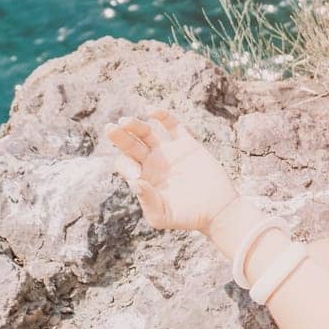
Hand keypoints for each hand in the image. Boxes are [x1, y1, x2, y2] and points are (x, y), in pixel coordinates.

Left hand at [104, 110, 239, 232]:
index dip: (125, 165)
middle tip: (110, 128)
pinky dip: (162, 116)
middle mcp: (152, 163)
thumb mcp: (162, 216)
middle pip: (130, 144)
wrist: (218, 210)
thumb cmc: (188, 217)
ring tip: (126, 121)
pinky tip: (152, 111)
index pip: (124, 163)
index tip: (138, 175)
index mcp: (143, 178)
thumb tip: (134, 181)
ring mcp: (169, 152)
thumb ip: (147, 201)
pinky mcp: (187, 145)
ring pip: (146, 132)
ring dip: (135, 125)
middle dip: (118, 136)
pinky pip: (172, 126)